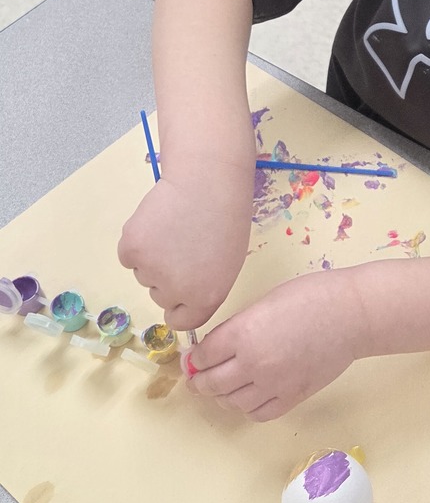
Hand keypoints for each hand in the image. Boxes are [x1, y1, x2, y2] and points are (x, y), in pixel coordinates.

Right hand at [118, 162, 252, 328]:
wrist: (206, 180)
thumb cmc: (225, 216)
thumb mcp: (228, 261)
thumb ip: (205, 286)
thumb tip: (184, 298)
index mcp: (206, 297)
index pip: (183, 322)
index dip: (179, 308)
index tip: (177, 297)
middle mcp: (177, 291)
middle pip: (160, 297)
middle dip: (167, 279)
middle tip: (182, 247)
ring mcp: (151, 270)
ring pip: (144, 274)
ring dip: (153, 258)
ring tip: (174, 228)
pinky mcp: (131, 248)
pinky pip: (128, 256)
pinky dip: (137, 243)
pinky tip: (156, 222)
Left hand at [185, 269, 366, 420]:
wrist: (353, 314)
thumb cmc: (314, 296)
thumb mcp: (266, 301)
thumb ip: (240, 325)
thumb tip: (220, 344)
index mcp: (243, 333)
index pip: (203, 356)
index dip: (195, 358)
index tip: (194, 357)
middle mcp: (253, 363)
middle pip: (211, 384)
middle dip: (200, 381)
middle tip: (198, 377)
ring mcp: (274, 384)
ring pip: (232, 403)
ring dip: (223, 396)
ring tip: (224, 386)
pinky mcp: (293, 397)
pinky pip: (259, 413)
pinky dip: (248, 408)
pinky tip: (249, 395)